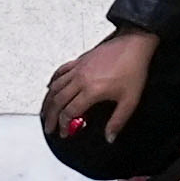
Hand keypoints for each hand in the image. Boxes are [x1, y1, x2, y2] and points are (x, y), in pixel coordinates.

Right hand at [42, 30, 156, 141]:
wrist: (134, 44)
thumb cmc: (133, 69)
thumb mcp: (130, 100)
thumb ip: (118, 121)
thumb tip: (110, 136)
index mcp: (92, 90)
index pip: (69, 112)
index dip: (64, 125)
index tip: (64, 133)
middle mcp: (81, 79)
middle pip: (57, 101)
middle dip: (51, 117)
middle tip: (49, 128)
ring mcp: (78, 68)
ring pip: (55, 87)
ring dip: (48, 102)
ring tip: (45, 112)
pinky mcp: (79, 60)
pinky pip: (60, 72)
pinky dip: (52, 82)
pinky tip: (50, 87)